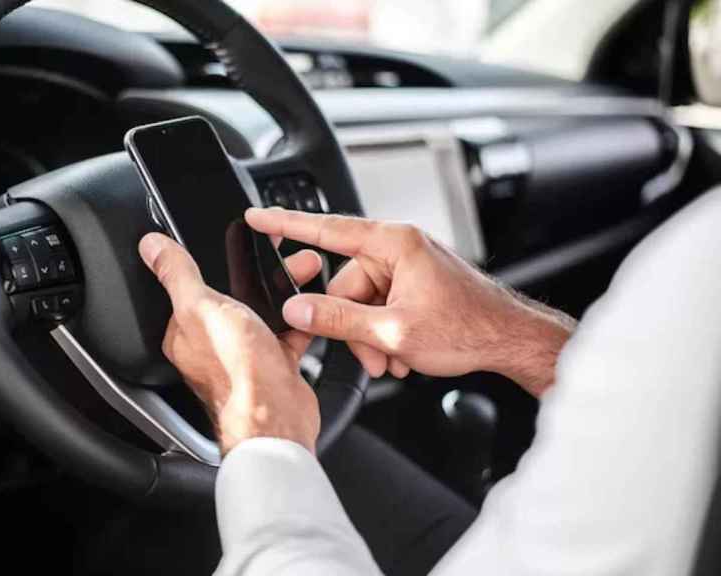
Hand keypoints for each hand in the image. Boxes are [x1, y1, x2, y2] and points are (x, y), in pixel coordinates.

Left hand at [139, 232, 322, 453]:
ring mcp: (245, 354)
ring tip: (300, 270)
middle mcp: (213, 345)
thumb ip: (176, 274)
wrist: (278, 416)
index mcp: (186, 333)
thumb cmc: (235, 371)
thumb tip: (150, 247)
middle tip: (274, 256)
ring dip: (283, 291)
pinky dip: (300, 316)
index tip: (231, 243)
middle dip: (257, 274)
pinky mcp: (275, 363)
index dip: (210, 264)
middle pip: (233, 297)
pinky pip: (288, 331)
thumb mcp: (200, 308)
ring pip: (263, 311)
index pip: (190, 289)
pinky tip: (310, 304)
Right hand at [246, 208, 575, 396]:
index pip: (326, 229)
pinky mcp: (414, 284)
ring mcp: (407, 267)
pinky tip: (402, 354)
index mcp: (393, 244)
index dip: (285, 224)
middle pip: (344, 283)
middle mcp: (399, 248)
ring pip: (361, 301)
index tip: (257, 217)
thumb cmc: (470, 327)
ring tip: (393, 360)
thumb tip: (297, 310)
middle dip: (351, 325)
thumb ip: (338, 319)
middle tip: (372, 355)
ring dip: (369, 336)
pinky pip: (380, 305)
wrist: (511, 340)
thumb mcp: (393, 330)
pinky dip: (384, 333)